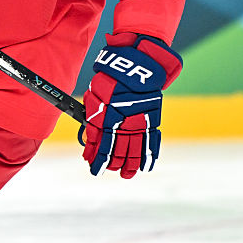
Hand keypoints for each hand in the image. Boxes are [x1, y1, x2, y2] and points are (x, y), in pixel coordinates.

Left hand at [83, 35, 181, 177]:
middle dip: (112, 164)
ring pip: (135, 151)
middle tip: (109, 169)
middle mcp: (125, 124)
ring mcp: (140, 123)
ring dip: (130, 166)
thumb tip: (90, 140)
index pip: (102, 147)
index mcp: (108, 119)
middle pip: (119, 152)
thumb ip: (93, 120)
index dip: (98, 160)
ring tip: (125, 175)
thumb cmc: (110, 80)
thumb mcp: (94, 98)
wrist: (135, 67)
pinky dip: (149, 156)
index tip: (94, 168)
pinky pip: (152, 143)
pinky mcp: (153, 120)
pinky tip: (146, 166)